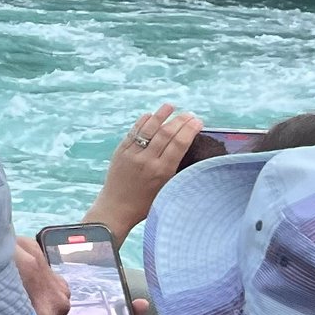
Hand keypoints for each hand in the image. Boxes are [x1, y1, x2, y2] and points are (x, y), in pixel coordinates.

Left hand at [83, 104, 203, 240]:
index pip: (179, 144)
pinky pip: (133, 133)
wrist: (116, 208)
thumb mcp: (168, 189)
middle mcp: (147, 160)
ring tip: (170, 106)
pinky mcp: (120, 152)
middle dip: (180, 120)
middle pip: (166, 133)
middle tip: (190, 114)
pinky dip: (142, 123)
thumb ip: (176, 170)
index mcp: (162, 171)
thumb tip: (187, 148)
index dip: (189, 130)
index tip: (198, 122)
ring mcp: (131, 154)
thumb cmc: (146, 203)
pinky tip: (150, 116)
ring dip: (160, 115)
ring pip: (148, 129)